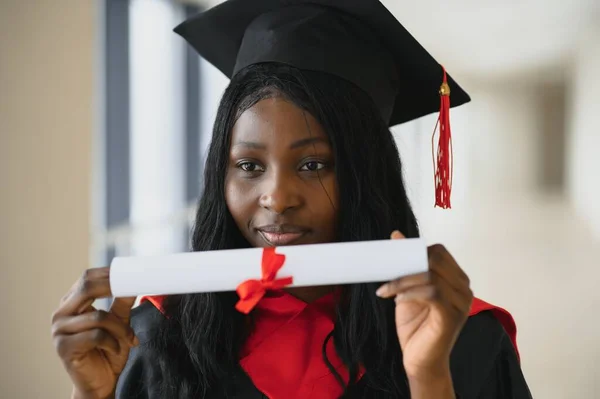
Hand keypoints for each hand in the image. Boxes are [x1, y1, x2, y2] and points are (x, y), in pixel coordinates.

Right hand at [51, 267, 137, 398]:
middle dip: (113, 287)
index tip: (129, 272)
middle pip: (86, 288)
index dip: (108, 273)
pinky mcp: (63, 347)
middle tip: (133, 289)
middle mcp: (61, 314)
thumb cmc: (108, 351)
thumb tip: (133, 282)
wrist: (100, 383)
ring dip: (120, 328)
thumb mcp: (119, 323)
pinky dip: (112, 342)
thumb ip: (123, 303)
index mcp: (71, 303)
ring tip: (129, 338)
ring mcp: (59, 330)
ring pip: (98, 316)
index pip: (87, 278)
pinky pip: (95, 336)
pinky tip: (114, 349)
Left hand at [376, 231, 472, 381]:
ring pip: (431, 276)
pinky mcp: (451, 316)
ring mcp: (460, 303)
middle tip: (389, 275)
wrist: (420, 360)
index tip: (393, 263)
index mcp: (456, 279)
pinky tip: (397, 301)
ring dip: (403, 280)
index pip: (438, 252)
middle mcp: (464, 289)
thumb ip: (406, 264)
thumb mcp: (407, 289)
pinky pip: (432, 293)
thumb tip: (396, 235)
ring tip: (388, 291)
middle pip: (435, 259)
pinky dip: (410, 293)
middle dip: (407, 263)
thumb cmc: (416, 325)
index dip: (414, 252)